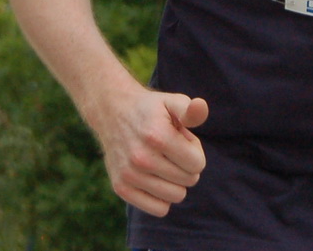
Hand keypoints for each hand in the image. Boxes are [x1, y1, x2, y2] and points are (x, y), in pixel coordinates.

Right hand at [90, 84, 208, 216]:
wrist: (112, 113)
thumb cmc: (151, 110)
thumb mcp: (172, 102)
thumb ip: (190, 109)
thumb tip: (200, 107)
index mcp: (157, 136)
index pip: (197, 164)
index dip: (194, 151)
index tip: (182, 139)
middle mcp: (141, 158)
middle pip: (189, 180)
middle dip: (186, 165)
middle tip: (171, 150)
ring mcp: (129, 175)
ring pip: (176, 196)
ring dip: (176, 181)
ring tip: (162, 161)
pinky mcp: (121, 188)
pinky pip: (159, 209)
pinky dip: (163, 197)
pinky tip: (156, 179)